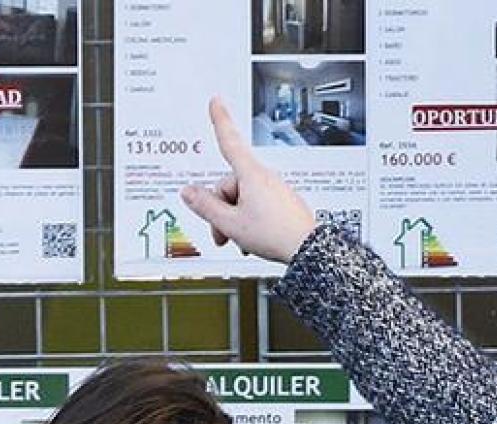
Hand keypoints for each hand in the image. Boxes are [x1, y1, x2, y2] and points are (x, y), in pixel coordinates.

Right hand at [181, 98, 317, 263]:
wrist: (307, 249)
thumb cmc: (274, 234)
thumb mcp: (230, 223)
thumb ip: (205, 206)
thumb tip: (189, 192)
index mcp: (251, 175)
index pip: (230, 141)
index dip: (220, 120)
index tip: (216, 101)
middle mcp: (264, 178)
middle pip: (229, 184)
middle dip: (221, 208)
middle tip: (222, 233)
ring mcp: (274, 189)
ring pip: (241, 198)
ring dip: (234, 219)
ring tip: (239, 239)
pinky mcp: (280, 202)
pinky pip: (256, 205)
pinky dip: (248, 220)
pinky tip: (251, 238)